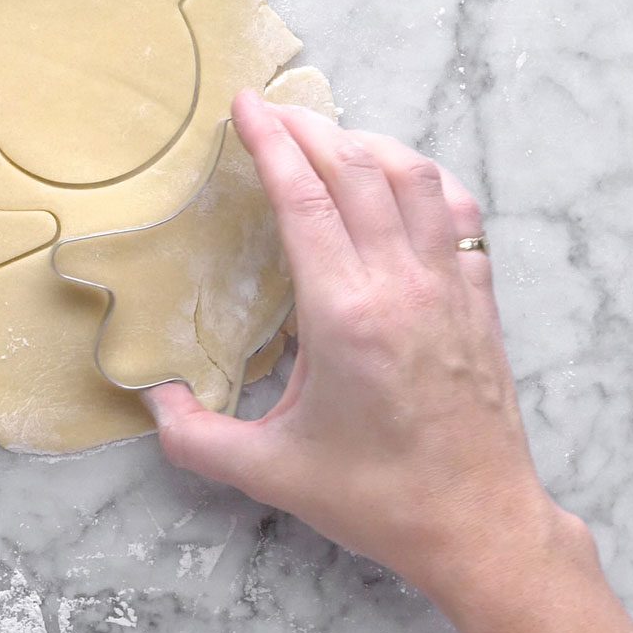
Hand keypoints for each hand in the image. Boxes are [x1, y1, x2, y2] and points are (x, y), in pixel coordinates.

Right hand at [143, 89, 583, 608]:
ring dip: (366, 144)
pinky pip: (457, 212)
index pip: (305, 200)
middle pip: (356, 172)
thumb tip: (150, 398)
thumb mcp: (270, 472)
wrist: (480, 526)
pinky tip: (401, 176)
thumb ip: (196, 437)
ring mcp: (450, 287)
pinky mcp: (481, 299)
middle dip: (309, 129)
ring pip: (414, 178)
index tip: (246, 106)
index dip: (271, 144)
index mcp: (346, 316)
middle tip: (270, 110)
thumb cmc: (377, 499)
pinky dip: (425, 177)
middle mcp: (402, 286)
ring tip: (327, 136)